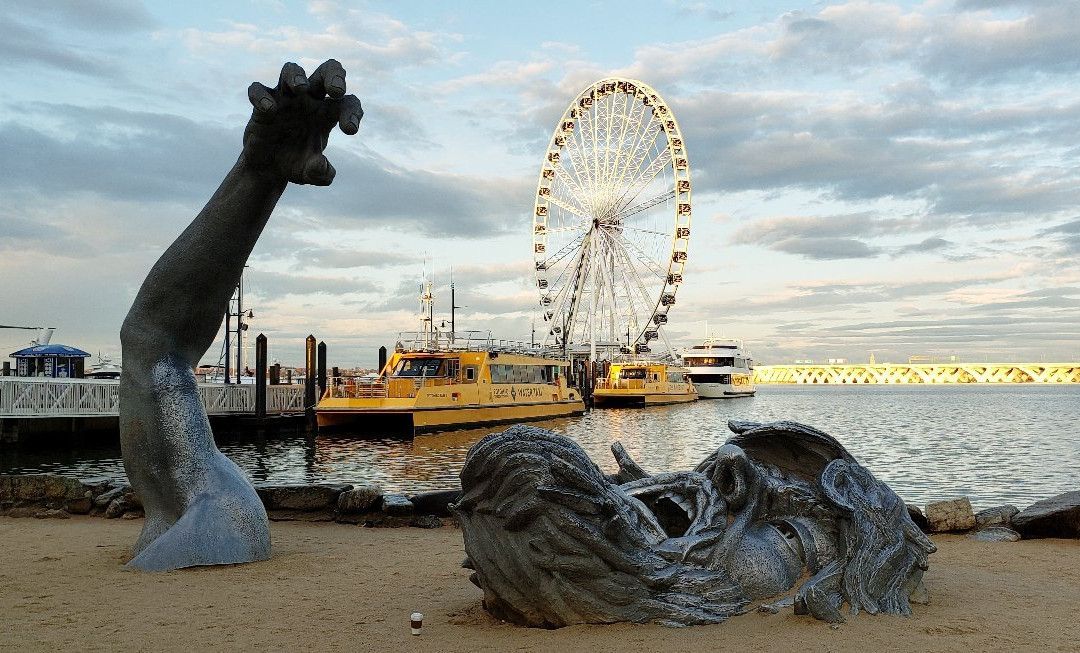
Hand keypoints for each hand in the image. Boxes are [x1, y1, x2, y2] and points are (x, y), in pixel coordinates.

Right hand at [241, 59, 362, 184]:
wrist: (268, 168)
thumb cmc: (296, 164)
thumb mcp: (310, 174)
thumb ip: (321, 173)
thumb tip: (322, 166)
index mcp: (327, 113)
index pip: (346, 103)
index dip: (351, 112)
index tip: (350, 130)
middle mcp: (309, 100)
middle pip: (325, 72)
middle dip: (334, 75)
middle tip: (337, 90)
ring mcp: (285, 99)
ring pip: (291, 70)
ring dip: (297, 75)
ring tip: (301, 89)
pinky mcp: (261, 104)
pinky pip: (259, 90)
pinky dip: (262, 96)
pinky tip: (269, 110)